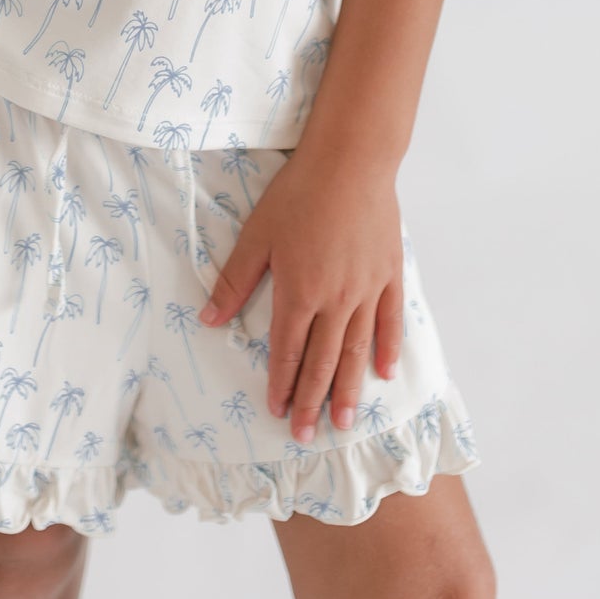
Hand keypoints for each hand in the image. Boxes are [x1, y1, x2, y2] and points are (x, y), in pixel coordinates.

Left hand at [197, 150, 404, 442]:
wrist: (352, 161)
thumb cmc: (298, 194)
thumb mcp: (256, 235)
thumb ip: (235, 281)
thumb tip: (209, 319)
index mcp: (300, 292)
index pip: (288, 351)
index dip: (282, 384)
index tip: (279, 412)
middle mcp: (336, 300)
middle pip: (323, 361)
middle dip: (313, 401)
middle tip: (309, 436)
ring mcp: (367, 290)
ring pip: (357, 350)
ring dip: (348, 388)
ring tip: (345, 421)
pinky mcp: (390, 274)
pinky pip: (390, 320)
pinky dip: (386, 348)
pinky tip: (383, 372)